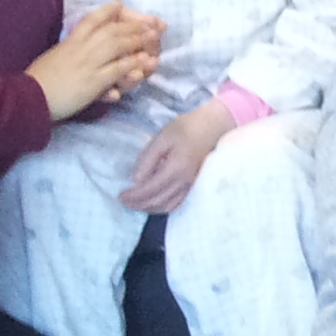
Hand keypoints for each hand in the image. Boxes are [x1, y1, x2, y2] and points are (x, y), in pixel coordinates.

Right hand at [25, 1, 162, 119]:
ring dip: (137, 40)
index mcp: (69, 42)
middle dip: (132, 25)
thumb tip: (77, 48)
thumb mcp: (54, 58)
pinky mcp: (93, 81)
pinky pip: (117, 69)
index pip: (89, 21)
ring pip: (117, 46)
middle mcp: (80, 48)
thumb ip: (68, 51)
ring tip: (155, 36)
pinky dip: (133, 64)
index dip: (106, 11)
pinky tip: (145, 61)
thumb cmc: (38, 80)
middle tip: (151, 22)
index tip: (119, 3)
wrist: (29, 97)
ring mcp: (87, 63)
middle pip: (110, 30)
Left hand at [116, 95, 233, 212]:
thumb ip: (147, 159)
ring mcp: (192, 185)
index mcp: (176, 168)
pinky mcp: (196, 185)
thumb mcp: (162, 137)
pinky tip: (155, 202)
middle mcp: (185, 181)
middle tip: (124, 201)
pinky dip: (164, 207)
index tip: (120, 196)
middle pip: (158, 201)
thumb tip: (136, 180)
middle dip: (138, 204)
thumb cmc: (187, 128)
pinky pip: (178, 203)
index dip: (133, 196)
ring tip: (137, 204)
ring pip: (168, 206)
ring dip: (150, 208)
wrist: (214, 127)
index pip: (150, 189)